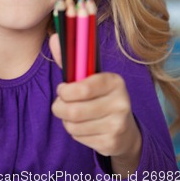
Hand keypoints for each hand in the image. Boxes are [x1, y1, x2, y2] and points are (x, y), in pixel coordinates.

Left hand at [49, 33, 141, 174]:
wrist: (124, 130)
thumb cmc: (100, 96)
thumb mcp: (89, 77)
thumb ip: (72, 60)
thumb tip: (55, 37)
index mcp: (115, 81)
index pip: (83, 88)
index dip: (65, 91)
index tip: (62, 89)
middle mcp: (121, 102)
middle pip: (74, 110)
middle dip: (59, 108)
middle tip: (60, 104)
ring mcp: (118, 125)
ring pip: (73, 125)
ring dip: (66, 121)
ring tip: (74, 115)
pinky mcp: (112, 143)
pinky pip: (78, 138)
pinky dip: (75, 133)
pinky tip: (85, 127)